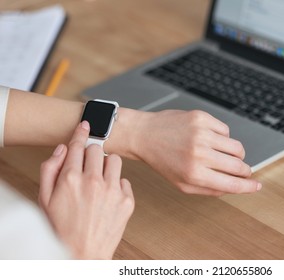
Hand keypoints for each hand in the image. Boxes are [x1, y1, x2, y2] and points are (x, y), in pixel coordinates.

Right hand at [39, 121, 133, 258]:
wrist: (82, 253)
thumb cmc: (61, 228)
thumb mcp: (44, 199)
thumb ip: (50, 169)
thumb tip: (62, 149)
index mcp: (71, 178)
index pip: (78, 145)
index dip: (81, 133)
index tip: (86, 125)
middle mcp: (94, 181)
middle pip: (98, 149)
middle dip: (92, 154)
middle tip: (88, 166)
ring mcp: (113, 191)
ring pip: (115, 160)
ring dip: (107, 166)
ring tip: (99, 180)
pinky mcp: (127, 201)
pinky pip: (125, 181)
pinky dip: (117, 185)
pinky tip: (107, 197)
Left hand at [128, 110, 260, 195]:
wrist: (144, 135)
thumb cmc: (163, 162)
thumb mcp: (182, 184)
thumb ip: (210, 190)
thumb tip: (235, 187)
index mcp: (194, 174)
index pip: (232, 184)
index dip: (248, 186)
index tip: (257, 185)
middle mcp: (199, 154)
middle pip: (239, 165)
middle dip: (245, 170)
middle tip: (242, 170)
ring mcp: (201, 133)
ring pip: (236, 147)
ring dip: (235, 153)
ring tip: (221, 154)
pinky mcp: (201, 118)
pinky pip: (225, 130)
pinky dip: (222, 137)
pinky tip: (208, 139)